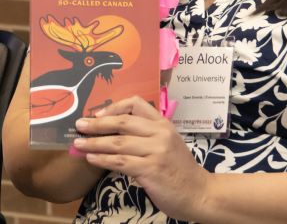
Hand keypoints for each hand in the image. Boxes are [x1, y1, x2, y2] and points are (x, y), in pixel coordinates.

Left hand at [73, 96, 208, 220]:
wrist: (198, 192)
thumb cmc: (179, 170)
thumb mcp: (167, 145)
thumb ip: (146, 137)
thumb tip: (113, 136)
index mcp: (163, 124)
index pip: (137, 104)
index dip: (114, 107)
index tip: (98, 114)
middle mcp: (160, 133)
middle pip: (123, 122)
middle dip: (97, 123)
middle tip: (79, 125)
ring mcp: (156, 150)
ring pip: (118, 142)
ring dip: (95, 142)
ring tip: (78, 143)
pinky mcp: (150, 169)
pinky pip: (120, 162)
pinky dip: (102, 159)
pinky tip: (91, 159)